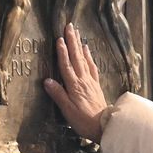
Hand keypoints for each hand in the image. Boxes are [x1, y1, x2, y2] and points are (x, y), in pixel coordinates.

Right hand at [43, 24, 108, 140]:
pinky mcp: (96, 85)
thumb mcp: (67, 110)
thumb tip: (47, 81)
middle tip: (69, 27)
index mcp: (74, 86)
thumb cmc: (84, 120)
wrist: (105, 125)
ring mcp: (91, 82)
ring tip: (77, 34)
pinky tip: (88, 51)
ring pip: (84, 59)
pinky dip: (89, 57)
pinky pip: (92, 67)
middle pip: (76, 57)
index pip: (66, 65)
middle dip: (72, 41)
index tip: (59, 38)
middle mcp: (83, 80)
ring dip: (80, 46)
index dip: (62, 52)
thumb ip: (58, 94)